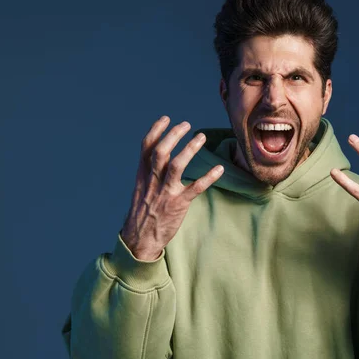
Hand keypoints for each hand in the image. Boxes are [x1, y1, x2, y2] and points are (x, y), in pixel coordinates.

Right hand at [121, 116, 223, 260]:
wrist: (139, 240)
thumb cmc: (143, 213)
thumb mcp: (140, 189)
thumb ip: (149, 172)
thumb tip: (158, 156)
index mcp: (142, 175)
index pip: (146, 147)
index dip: (156, 130)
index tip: (167, 118)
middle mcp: (152, 181)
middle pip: (161, 152)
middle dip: (173, 135)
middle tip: (186, 125)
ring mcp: (165, 192)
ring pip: (176, 165)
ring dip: (190, 149)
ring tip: (201, 137)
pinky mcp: (178, 204)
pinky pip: (195, 188)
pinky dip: (208, 177)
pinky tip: (219, 169)